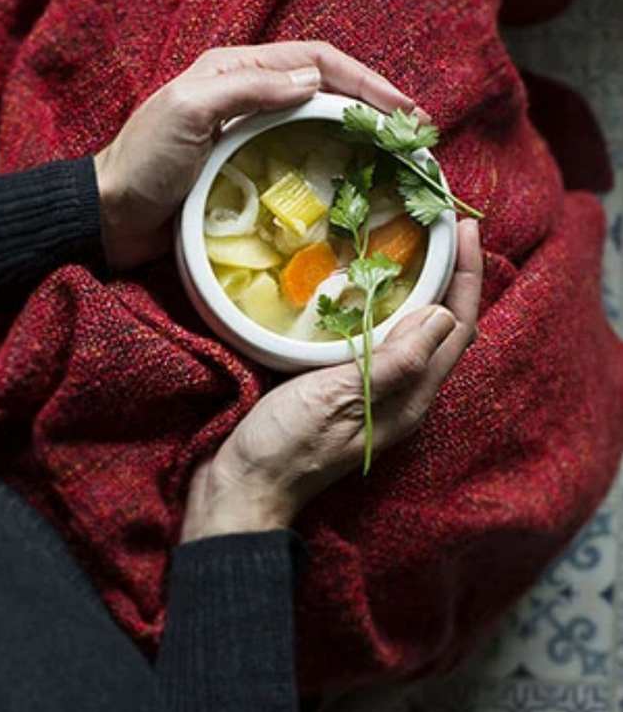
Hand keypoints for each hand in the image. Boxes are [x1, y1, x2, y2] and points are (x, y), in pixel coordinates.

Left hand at [93, 41, 426, 269]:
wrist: (111, 215)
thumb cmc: (145, 162)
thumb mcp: (189, 112)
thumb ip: (248, 89)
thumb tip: (314, 81)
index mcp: (235, 69)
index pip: (316, 61)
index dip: (365, 81)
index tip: (403, 110)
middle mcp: (248, 93)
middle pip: (326, 88)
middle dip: (373, 104)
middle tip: (415, 132)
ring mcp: (250, 133)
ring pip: (319, 122)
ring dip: (360, 133)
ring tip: (397, 154)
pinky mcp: (249, 168)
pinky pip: (302, 157)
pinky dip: (334, 162)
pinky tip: (356, 179)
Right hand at [181, 218, 482, 539]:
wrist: (244, 486)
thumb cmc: (288, 445)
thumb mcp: (339, 397)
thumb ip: (394, 361)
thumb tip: (443, 314)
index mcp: (411, 396)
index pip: (456, 328)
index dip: (466, 275)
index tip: (464, 226)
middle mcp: (404, 394)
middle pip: (445, 329)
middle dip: (453, 276)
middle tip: (444, 227)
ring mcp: (376, 393)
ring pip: (416, 333)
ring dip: (425, 289)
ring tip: (416, 246)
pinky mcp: (348, 390)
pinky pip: (383, 340)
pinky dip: (388, 307)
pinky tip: (368, 288)